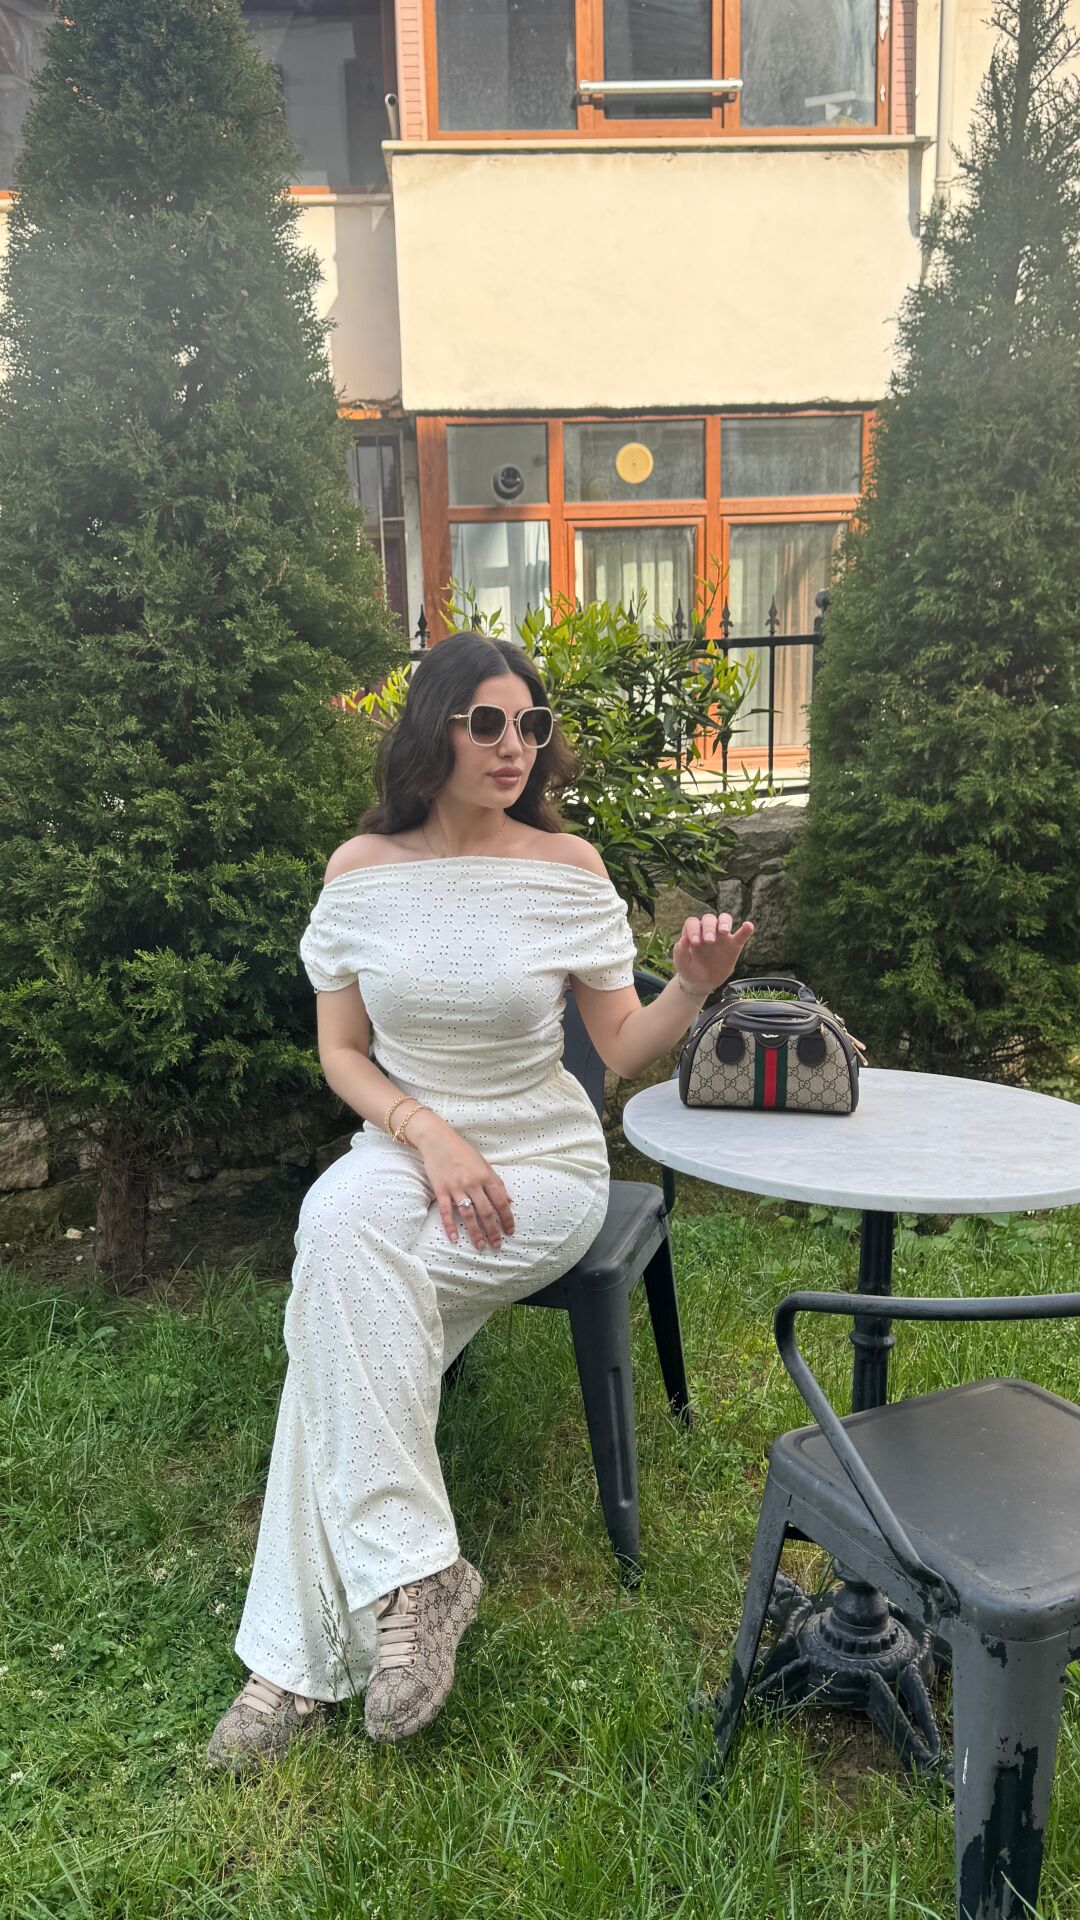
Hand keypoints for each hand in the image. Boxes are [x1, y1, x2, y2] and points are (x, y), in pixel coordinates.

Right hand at [408, 1111, 514, 1249]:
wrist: (437, 1139)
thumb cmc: (462, 1151)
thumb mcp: (483, 1163)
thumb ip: (496, 1182)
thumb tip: (509, 1201)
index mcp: (486, 1175)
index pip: (500, 1201)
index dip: (507, 1218)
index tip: (510, 1231)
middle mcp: (472, 1182)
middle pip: (486, 1211)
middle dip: (493, 1230)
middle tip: (497, 1245)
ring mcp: (456, 1187)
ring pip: (468, 1214)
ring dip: (475, 1233)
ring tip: (480, 1246)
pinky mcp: (440, 1189)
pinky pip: (446, 1211)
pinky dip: (450, 1226)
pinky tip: (454, 1239)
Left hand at [671, 911, 753, 994]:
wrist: (702, 982)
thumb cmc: (689, 969)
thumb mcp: (681, 963)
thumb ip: (680, 951)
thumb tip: (683, 939)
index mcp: (693, 932)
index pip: (692, 923)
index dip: (693, 929)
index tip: (695, 943)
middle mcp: (707, 930)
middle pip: (709, 919)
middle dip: (709, 927)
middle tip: (709, 941)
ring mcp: (721, 936)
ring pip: (724, 919)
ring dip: (724, 922)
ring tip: (724, 932)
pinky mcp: (734, 945)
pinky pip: (741, 934)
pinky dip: (746, 929)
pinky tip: (748, 926)